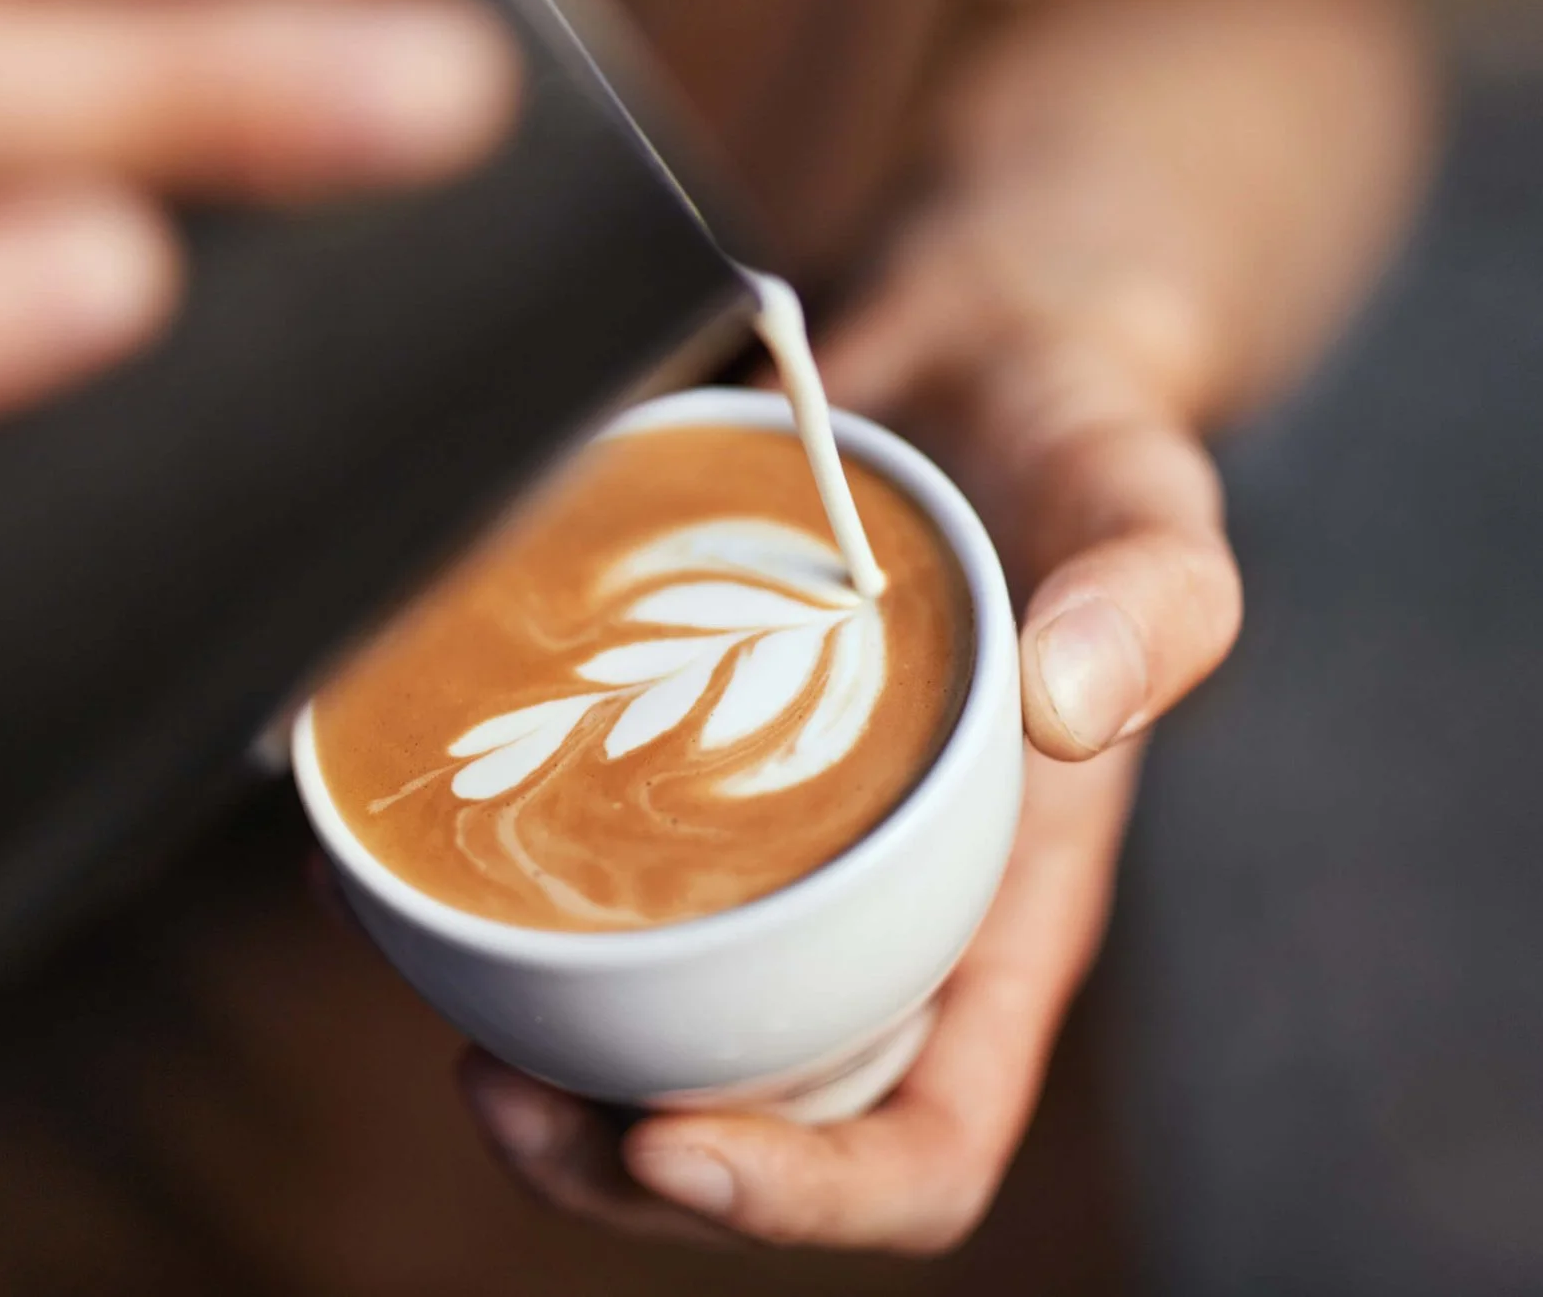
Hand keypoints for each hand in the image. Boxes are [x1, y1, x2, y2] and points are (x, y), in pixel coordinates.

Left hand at [456, 185, 1244, 1251]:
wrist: (975, 346)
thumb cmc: (1077, 443)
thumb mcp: (1142, 497)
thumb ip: (1152, 594)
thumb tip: (1072, 709)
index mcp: (999, 921)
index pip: (926, 1149)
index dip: (805, 1196)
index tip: (672, 1141)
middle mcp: (873, 918)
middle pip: (749, 1129)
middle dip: (612, 1159)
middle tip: (494, 1081)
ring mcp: (766, 856)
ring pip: (640, 1030)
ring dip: (528, 1052)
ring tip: (424, 982)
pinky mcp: (673, 768)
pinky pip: (573, 878)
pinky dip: (476, 891)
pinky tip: (390, 838)